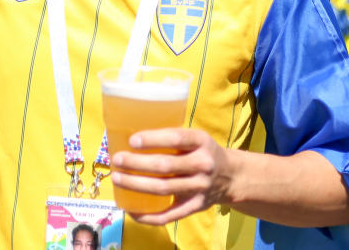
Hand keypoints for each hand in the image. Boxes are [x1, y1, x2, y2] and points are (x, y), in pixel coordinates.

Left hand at [109, 128, 233, 224]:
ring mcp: (200, 188)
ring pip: (163, 189)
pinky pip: (169, 215)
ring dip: (136, 185)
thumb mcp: (195, 137)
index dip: (153, 139)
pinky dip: (148, 215)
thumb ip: (172, 136)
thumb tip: (130, 132)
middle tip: (117, 160)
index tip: (132, 141)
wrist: (231, 176)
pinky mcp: (195, 206)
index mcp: (201, 141)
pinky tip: (131, 209)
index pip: (176, 138)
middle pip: (166, 166)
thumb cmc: (201, 151)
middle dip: (137, 164)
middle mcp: (203, 164)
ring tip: (117, 179)